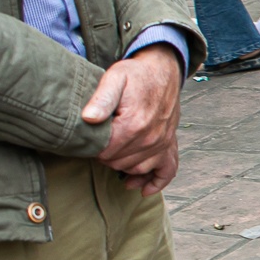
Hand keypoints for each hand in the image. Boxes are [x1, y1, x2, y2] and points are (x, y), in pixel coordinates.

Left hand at [83, 44, 183, 193]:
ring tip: (112, 157)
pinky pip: (168, 171)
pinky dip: (155, 183)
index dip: (93, 149)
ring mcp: (163, 143)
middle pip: (119, 163)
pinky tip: (142, 189)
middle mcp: (151, 138)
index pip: (105, 152)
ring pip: (138, 169)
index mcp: (134, 124)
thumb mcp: (114, 78)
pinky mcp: (170, 144)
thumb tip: (88, 118)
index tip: (89, 140)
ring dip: (123, 167)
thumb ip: (101, 98)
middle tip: (98, 145)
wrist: (163, 70)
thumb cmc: (135, 74)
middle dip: (106, 158)